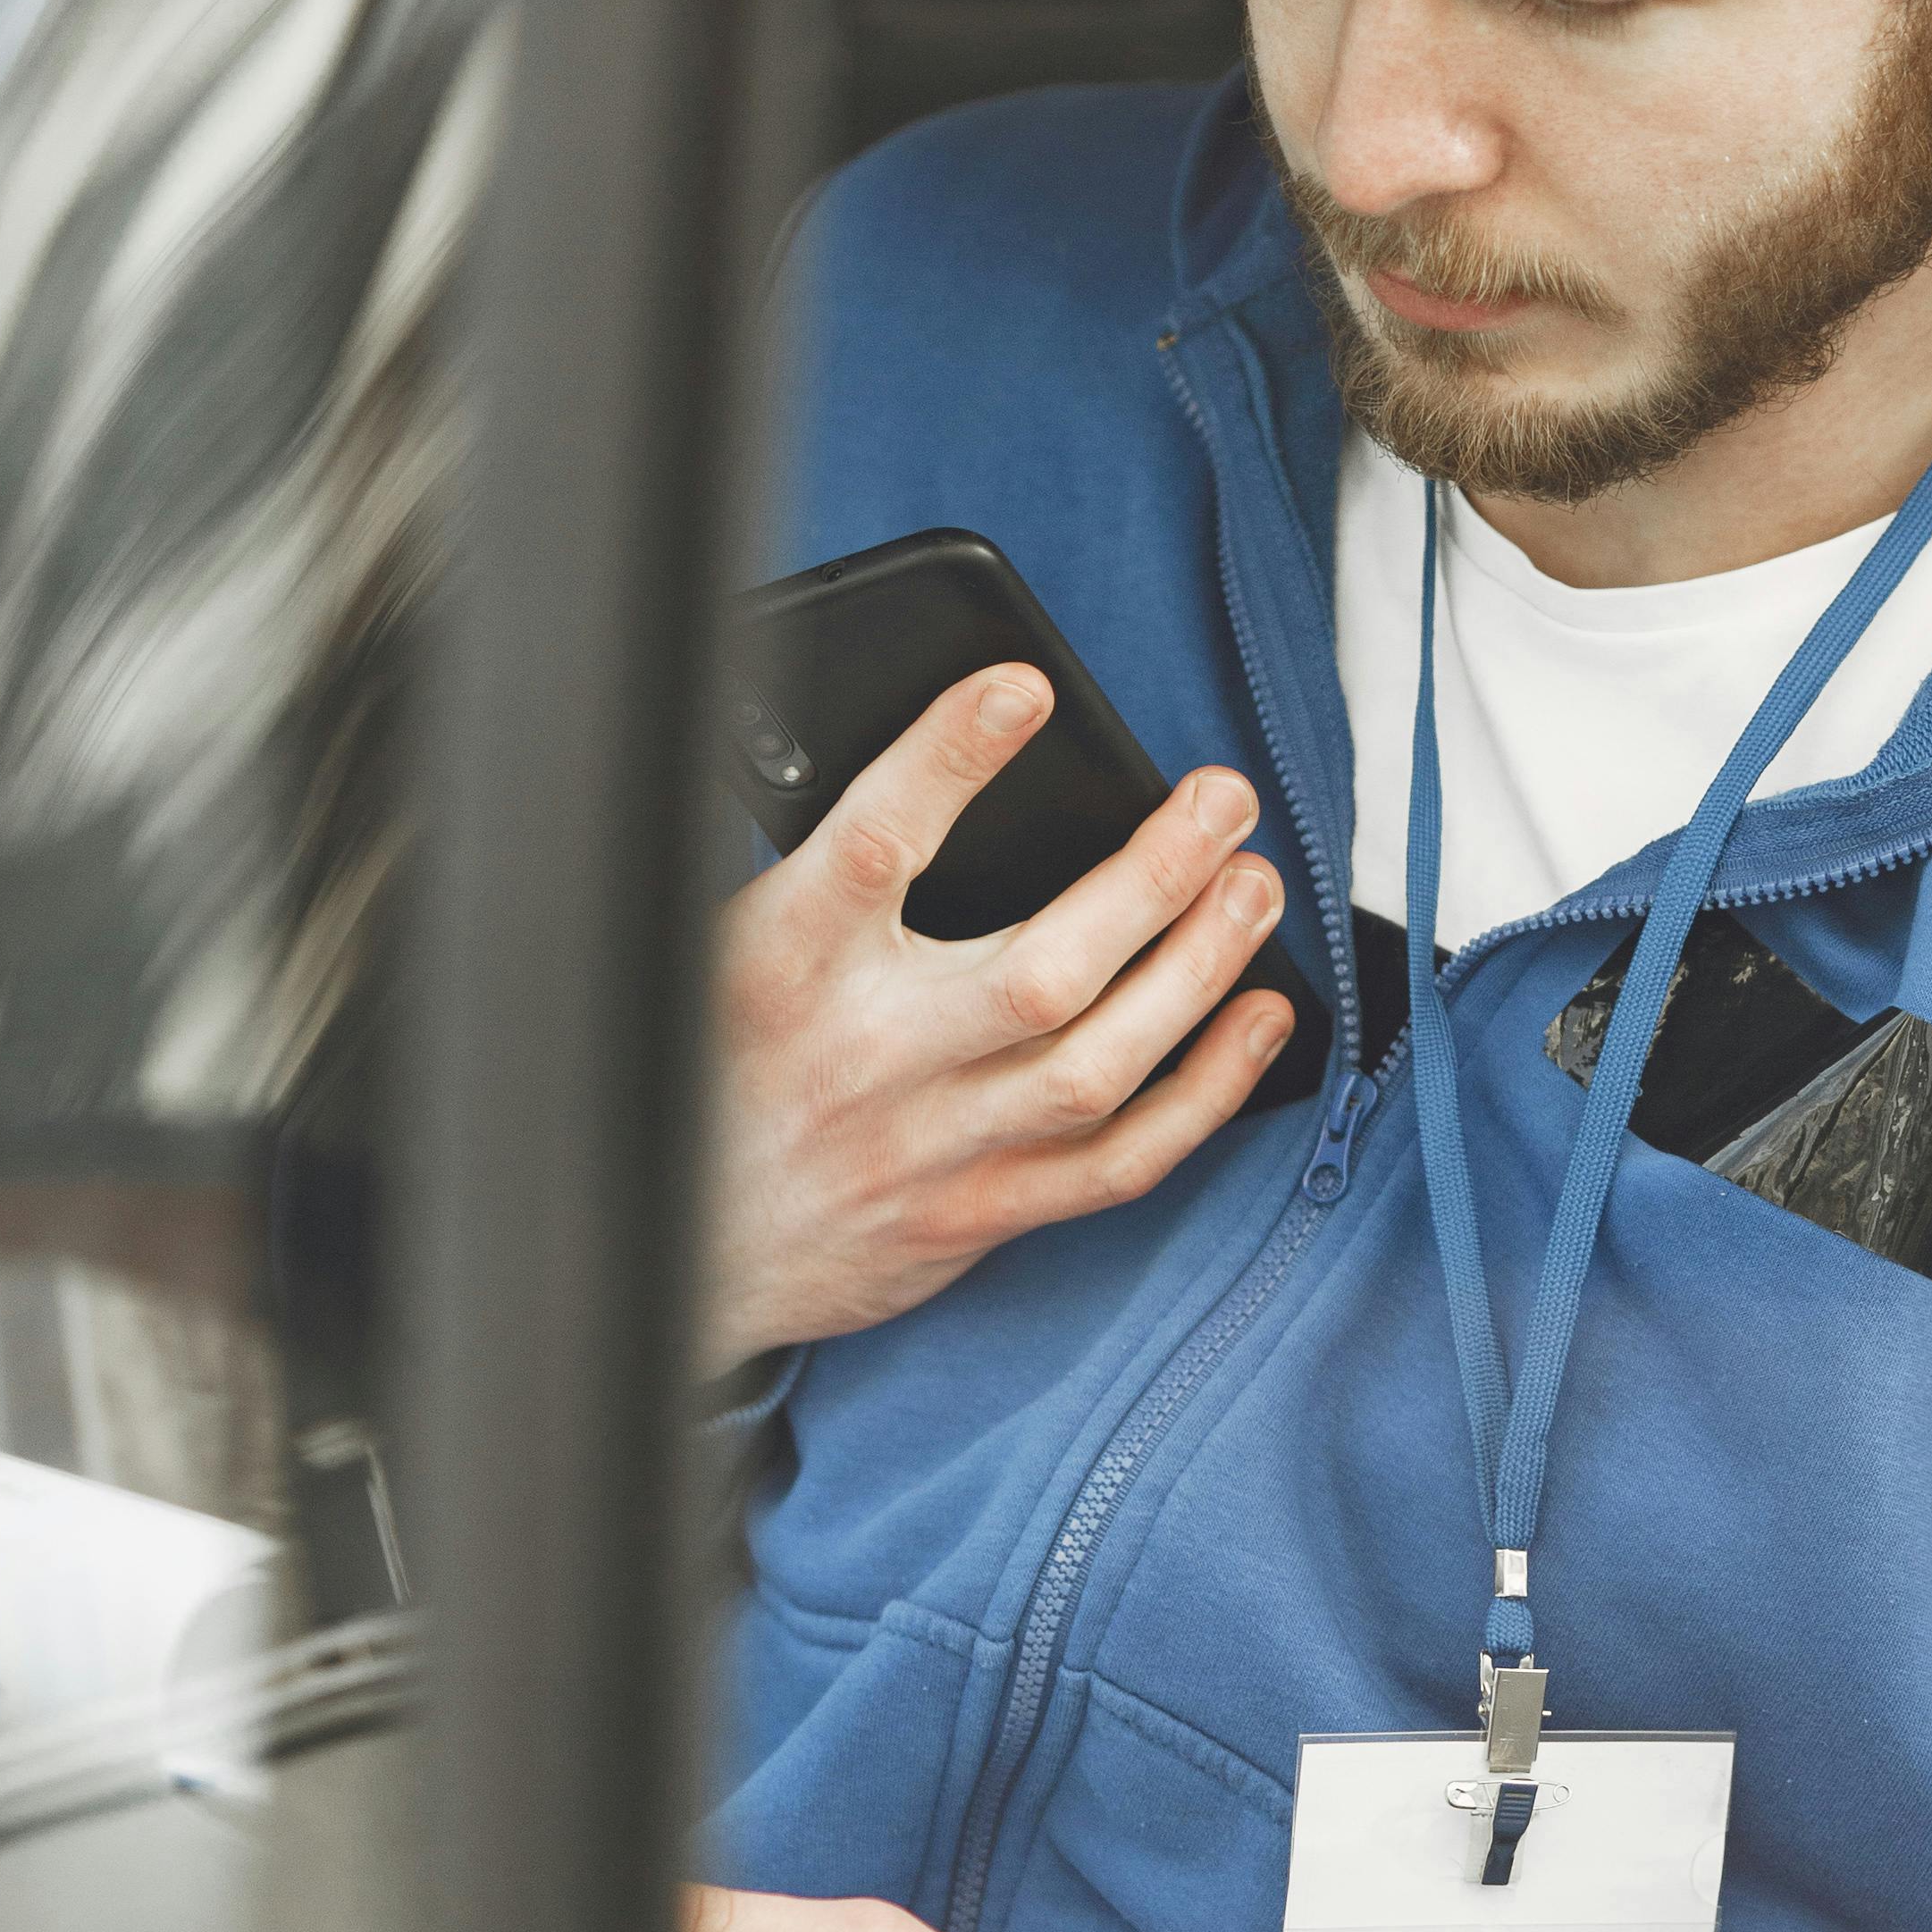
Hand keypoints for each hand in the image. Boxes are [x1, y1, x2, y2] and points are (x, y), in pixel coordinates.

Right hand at [703, 666, 1293, 1370]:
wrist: (673, 1243)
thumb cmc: (713, 1060)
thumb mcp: (726, 941)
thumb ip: (825, 871)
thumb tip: (946, 751)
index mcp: (779, 966)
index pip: (874, 845)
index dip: (948, 758)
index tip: (1024, 688)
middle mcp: (864, 1058)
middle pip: (1041, 967)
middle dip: (1155, 876)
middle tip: (1225, 799)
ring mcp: (929, 1147)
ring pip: (1096, 1065)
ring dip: (1199, 970)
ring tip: (1257, 889)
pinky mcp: (976, 1214)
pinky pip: (1118, 1162)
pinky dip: (1205, 1091)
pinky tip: (1258, 1020)